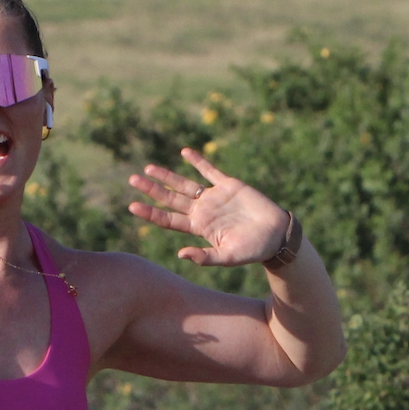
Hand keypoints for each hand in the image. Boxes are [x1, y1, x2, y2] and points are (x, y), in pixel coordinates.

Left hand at [126, 150, 289, 266]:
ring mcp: (214, 197)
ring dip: (167, 176)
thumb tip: (181, 254)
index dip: (150, 213)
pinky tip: (185, 152)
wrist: (277, 235)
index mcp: (198, 227)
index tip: (132, 206)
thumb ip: (205, 257)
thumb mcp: (227, 257)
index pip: (168, 219)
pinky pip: (210, 171)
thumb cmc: (253, 250)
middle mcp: (202, 211)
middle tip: (132, 180)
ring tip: (148, 168)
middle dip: (152, 190)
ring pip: (185, 184)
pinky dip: (198, 161)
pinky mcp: (230, 186)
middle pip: (171, 199)